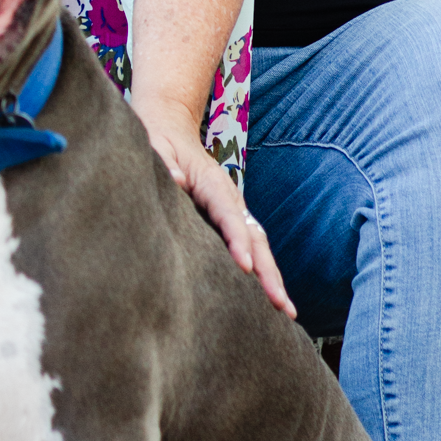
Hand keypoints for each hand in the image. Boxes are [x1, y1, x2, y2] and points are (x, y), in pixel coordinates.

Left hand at [128, 87, 296, 319]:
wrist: (170, 129)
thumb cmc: (159, 142)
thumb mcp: (154, 145)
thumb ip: (163, 160)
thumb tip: (174, 178)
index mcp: (213, 184)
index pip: (229, 216)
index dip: (238, 241)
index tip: (245, 267)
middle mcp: (230, 199)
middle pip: (255, 238)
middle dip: (269, 272)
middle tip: (280, 305)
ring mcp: (233, 211)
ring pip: (259, 247)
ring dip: (272, 278)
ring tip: (286, 311)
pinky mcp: (229, 222)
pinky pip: (251, 249)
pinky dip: (263, 273)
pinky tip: (270, 298)